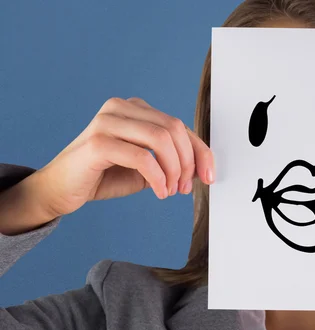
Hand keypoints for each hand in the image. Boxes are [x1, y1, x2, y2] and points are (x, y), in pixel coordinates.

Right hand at [0, 97, 213, 233]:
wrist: (60, 189)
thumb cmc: (103, 175)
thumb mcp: (147, 168)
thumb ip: (171, 162)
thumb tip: (202, 168)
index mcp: (135, 109)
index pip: (179, 126)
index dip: (200, 152)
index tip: (209, 176)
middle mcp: (121, 108)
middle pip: (174, 128)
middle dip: (187, 162)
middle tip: (184, 187)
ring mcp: (108, 121)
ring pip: (161, 139)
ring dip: (174, 170)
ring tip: (170, 190)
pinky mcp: (98, 142)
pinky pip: (142, 157)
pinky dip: (158, 178)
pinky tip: (160, 192)